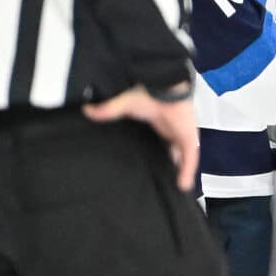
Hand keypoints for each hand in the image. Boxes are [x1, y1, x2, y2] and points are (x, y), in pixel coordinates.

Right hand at [85, 86, 199, 189]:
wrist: (165, 89)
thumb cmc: (148, 94)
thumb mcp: (124, 104)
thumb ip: (107, 110)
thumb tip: (86, 110)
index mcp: (159, 122)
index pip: (158, 140)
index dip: (155, 151)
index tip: (148, 163)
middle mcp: (171, 130)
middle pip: (170, 150)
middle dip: (167, 162)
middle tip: (160, 179)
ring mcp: (181, 135)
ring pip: (182, 157)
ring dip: (180, 170)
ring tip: (174, 186)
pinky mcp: (188, 140)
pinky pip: (190, 159)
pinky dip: (187, 171)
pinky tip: (184, 185)